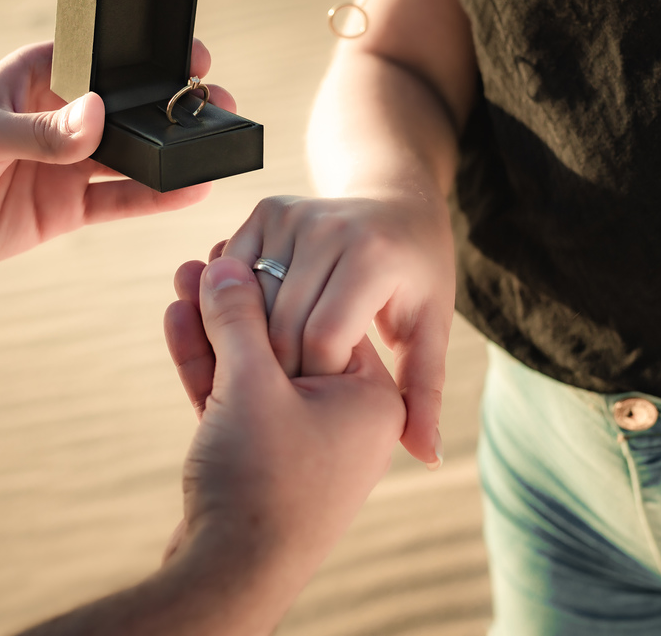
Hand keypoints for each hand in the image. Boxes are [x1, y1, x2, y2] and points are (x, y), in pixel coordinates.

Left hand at [0, 40, 234, 272]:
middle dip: (171, 108)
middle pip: (128, 109)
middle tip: (216, 106)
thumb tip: (97, 118)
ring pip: (132, 155)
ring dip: (171, 153)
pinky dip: (154, 197)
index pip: (103, 61)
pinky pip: (120, 200)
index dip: (147, 58)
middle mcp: (61, 118)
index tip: (192, 58)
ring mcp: (66, 164)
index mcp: (39, 78)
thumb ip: (36, 130)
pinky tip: (189, 191)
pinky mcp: (66, 207)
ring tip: (216, 148)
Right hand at [161, 257, 404, 624]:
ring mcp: (301, 441)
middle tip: (204, 259)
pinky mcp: (262, 459)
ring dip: (214, 328)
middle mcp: (344, 417)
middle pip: (285, 338)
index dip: (271, 283)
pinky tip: (178, 318)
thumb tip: (227, 265)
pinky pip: (237, 399)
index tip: (235, 250)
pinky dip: (207, 365)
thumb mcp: (251, 386)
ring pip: (254, 368)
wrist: (230, 579)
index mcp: (368, 397)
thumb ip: (240, 320)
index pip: (322, 316)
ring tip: (183, 279)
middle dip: (236, 303)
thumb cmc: (260, 482)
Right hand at [213, 194, 454, 466]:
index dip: (312, 378)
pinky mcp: (269, 207)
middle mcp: (334, 228)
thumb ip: (420, 395)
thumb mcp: (426, 337)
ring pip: (249, 296)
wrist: (398, 205)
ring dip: (245, 335)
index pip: (321, 337)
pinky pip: (234, 268)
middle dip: (275, 366)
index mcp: (375, 261)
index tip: (315, 400)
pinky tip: (245, 329)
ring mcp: (298, 212)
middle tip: (278, 395)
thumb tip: (428, 456)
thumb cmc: (415, 281)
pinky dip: (232, 301)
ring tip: (256, 368)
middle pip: (279, 319)